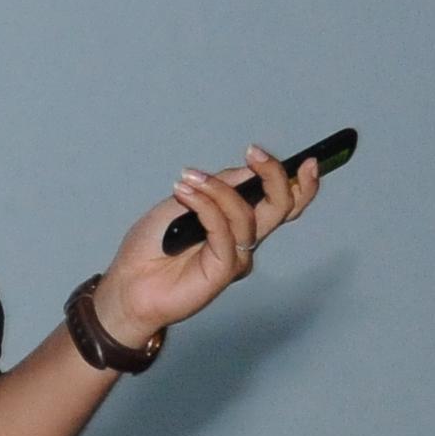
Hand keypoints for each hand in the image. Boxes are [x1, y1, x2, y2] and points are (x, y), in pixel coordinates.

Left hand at [87, 143, 322, 345]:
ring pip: (247, 215)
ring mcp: (236, 257)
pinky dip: (205, 206)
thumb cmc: (151, 246)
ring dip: (216, 189)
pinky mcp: (223, 272)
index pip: (282, 203)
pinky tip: (184, 193)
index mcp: (238, 222)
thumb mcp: (184, 201)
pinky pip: (224, 232)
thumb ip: (219, 188)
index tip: (307, 160)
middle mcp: (244, 240)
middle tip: (255, 154)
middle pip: (282, 208)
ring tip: (186, 180)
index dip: (301, 184)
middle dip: (276, 176)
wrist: (127, 282)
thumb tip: (248, 170)